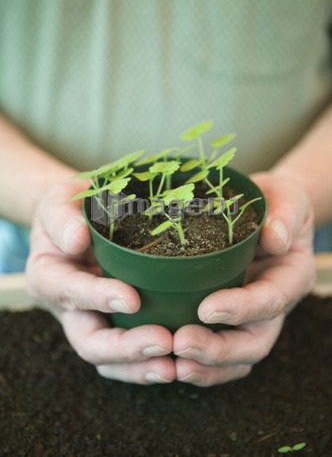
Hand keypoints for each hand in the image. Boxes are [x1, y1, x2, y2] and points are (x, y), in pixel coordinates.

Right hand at [26, 180, 174, 384]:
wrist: (81, 221)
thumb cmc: (71, 208)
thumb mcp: (58, 201)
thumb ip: (61, 217)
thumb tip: (77, 240)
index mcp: (49, 275)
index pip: (69, 292)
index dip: (98, 298)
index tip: (132, 299)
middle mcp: (68, 307)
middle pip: (88, 341)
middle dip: (125, 347)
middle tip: (164, 341)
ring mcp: (92, 320)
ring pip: (108, 359)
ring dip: (140, 366)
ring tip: (174, 366)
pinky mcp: (115, 324)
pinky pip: (127, 356)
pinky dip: (148, 363)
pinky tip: (178, 363)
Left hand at [173, 171, 315, 385]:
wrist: (265, 211)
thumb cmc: (276, 202)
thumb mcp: (287, 197)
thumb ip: (285, 214)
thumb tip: (275, 238)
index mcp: (290, 276)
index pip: (270, 300)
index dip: (241, 309)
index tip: (207, 308)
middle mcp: (273, 304)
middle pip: (254, 342)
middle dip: (219, 349)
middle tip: (181, 342)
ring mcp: (250, 316)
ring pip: (236, 357)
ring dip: (206, 365)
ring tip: (173, 362)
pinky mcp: (228, 318)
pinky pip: (218, 352)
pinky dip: (198, 362)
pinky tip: (169, 360)